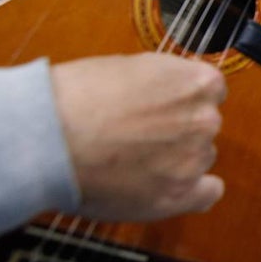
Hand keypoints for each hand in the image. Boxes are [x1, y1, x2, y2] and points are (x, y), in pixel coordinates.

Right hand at [52, 53, 226, 221]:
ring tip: (132, 160)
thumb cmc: (81, 96)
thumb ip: (165, 82)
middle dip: (177, 129)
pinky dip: (192, 192)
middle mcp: (205, 119)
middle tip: (140, 135)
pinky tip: (172, 188)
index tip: (164, 107)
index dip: (182, 100)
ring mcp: (193, 159)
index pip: (209, 91)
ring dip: (176, 159)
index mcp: (198, 82)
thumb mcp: (133, 66)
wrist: (51, 136)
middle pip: (202, 126)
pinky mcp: (177, 195)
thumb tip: (168, 92)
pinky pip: (207, 194)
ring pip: (197, 159)